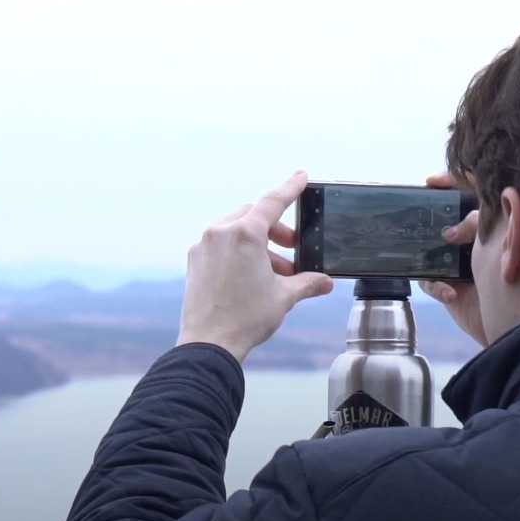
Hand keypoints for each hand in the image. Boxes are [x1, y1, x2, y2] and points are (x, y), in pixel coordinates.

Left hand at [176, 170, 334, 363]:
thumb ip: (307, 282)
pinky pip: (221, 245)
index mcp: (244, 233)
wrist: (209, 344)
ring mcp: (204, 246)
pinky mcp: (194, 261)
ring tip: (276, 271)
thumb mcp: (284, 296)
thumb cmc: (245, 318)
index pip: (273, 201)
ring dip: (260, 244)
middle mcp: (220, 232)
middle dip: (277, 229)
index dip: (291, 188)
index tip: (301, 176)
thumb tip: (325, 282)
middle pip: (254, 216)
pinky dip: (240, 252)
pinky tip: (252, 275)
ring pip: (237, 230)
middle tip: (294, 246)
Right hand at [418, 172, 487, 347]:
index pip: (468, 194)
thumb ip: (479, 223)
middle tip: (420, 209)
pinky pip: (429, 281)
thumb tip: (450, 232)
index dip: (450, 183)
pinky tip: (453, 292)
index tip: (432, 182)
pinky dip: (438, 285)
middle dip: (430, 215)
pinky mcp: (448, 288)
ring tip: (442, 251)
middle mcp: (471, 243)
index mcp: (490, 224)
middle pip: (442, 219)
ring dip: (430, 251)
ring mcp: (456, 266)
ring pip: (429, 249)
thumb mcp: (501, 239)